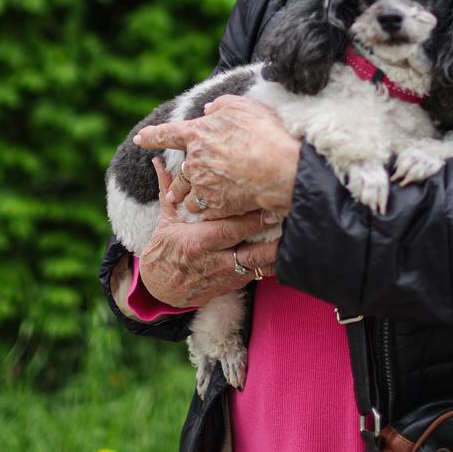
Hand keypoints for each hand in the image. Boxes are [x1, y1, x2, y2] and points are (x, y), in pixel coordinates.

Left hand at [133, 94, 299, 218]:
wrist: (278, 168)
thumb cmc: (263, 132)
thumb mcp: (241, 106)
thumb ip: (220, 106)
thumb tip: (207, 111)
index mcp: (197, 135)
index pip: (167, 133)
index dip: (151, 136)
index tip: (139, 139)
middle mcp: (195, 162)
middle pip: (181, 173)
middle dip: (175, 183)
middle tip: (171, 192)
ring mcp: (204, 187)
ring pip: (189, 196)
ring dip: (189, 200)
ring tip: (190, 205)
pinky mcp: (216, 207)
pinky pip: (205, 212)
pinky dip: (208, 214)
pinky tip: (215, 215)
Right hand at [137, 161, 280, 306]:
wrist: (159, 289)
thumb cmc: (163, 250)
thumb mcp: (165, 220)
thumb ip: (168, 191)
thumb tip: (158, 162)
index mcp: (196, 243)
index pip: (228, 230)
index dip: (251, 221)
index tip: (269, 209)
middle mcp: (212, 262)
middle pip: (249, 253)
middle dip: (271, 241)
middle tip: (289, 225)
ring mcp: (224, 277)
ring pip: (257, 268)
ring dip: (276, 255)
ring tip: (294, 241)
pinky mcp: (231, 286)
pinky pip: (255, 276)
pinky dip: (270, 265)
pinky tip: (285, 253)